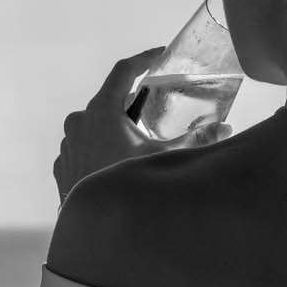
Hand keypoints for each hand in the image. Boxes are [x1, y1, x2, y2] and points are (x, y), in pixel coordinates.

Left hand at [53, 49, 233, 205]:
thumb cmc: (126, 189)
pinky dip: (101, 151)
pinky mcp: (62, 165)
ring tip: (137, 148)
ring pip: (95, 127)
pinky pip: (85, 148)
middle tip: (153, 111)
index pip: (123, 71)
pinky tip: (117, 167)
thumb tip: (225, 128)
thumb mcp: (164, 160)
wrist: (92, 231)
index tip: (159, 55)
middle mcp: (79, 122)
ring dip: (116, 131)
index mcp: (101, 111)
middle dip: (132, 105)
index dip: (144, 59)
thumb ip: (194, 141)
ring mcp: (67, 144)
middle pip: (110, 101)